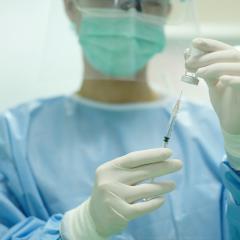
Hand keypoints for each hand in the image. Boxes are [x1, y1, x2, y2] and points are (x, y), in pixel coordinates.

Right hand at [61, 148, 181, 238]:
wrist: (94, 216)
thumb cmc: (109, 190)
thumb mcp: (115, 176)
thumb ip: (131, 170)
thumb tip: (158, 161)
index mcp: (110, 168)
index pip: (134, 158)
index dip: (152, 154)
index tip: (168, 153)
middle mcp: (111, 180)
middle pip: (143, 171)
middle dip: (163, 167)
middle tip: (178, 164)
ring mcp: (116, 197)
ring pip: (147, 189)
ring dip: (163, 186)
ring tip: (173, 184)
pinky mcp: (121, 213)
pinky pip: (145, 206)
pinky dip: (155, 202)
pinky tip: (162, 199)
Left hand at [186, 38, 239, 134]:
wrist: (232, 122)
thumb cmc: (225, 102)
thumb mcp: (213, 83)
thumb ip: (204, 70)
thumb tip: (188, 55)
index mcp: (236, 65)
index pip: (224, 49)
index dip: (210, 44)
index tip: (194, 42)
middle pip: (229, 54)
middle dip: (207, 57)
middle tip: (189, 62)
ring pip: (236, 65)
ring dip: (215, 67)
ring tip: (198, 73)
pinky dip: (233, 79)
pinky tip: (221, 80)